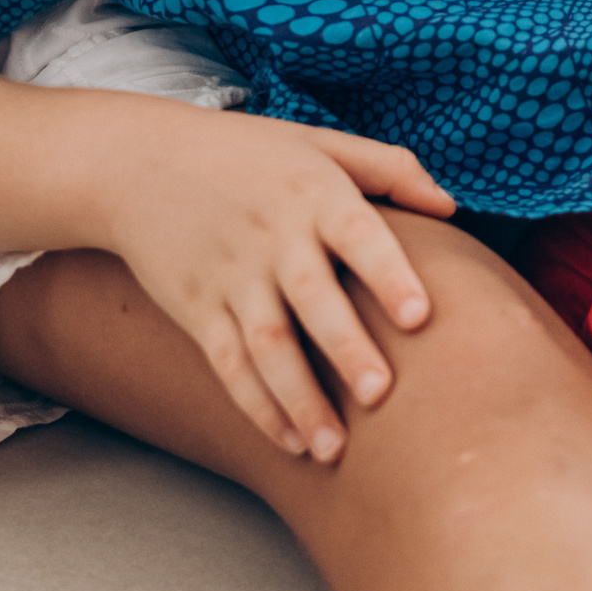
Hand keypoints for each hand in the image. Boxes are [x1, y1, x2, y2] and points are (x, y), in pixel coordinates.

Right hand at [99, 109, 456, 463]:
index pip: (358, 235)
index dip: (389, 274)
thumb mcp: (317, 141)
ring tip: (333, 449)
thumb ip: (389, 168)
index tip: (419, 317)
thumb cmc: (245, 153)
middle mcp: (274, 237)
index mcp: (313, 193)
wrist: (138, 163)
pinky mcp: (198, 309)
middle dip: (345, 349)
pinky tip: (290, 442)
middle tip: (380, 394)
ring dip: (300, 399)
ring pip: (268, 345)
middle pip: (312, 299)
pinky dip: (257, 406)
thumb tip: (453, 206)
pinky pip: (229, 364)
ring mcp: (232, 276)